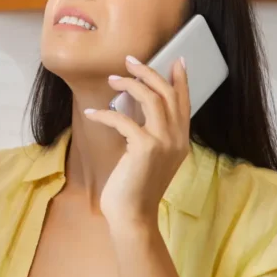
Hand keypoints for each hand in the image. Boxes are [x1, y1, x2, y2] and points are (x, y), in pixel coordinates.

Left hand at [86, 55, 190, 227]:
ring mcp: (163, 143)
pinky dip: (105, 113)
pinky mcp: (144, 148)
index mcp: (181, 140)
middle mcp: (177, 139)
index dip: (180, 80)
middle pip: (167, 94)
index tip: (176, 60)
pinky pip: (124, 119)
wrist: (133, 215)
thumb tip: (134, 104)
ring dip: (130, 84)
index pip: (184, 102)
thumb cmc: (135, 185)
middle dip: (149, 72)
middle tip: (130, 60)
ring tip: (112, 79)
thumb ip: (150, 133)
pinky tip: (92, 113)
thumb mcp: (149, 156)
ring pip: (151, 99)